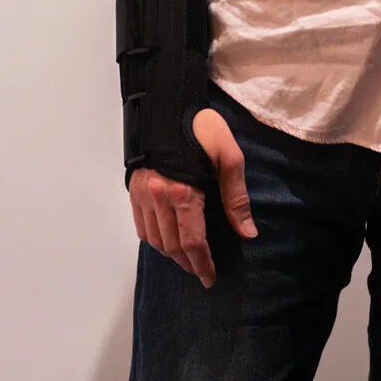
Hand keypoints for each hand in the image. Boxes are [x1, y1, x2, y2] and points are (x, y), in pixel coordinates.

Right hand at [127, 106, 255, 287]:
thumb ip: (236, 197)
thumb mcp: (229, 157)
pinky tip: (165, 240)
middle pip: (171, 245)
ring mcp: (142, 193)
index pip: (192, 242)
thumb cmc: (200, 127)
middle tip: (201, 272)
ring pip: (154, 239)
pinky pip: (140, 225)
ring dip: (170, 254)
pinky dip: (152, 239)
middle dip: (187, 263)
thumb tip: (247, 232)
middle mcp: (158, 197)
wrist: (166, 102)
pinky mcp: (133, 187)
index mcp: (182, 193)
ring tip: (186, 259)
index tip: (210, 278)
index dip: (202, 264)